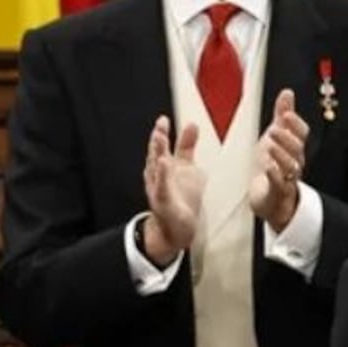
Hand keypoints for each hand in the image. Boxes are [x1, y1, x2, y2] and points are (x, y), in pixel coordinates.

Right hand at [143, 116, 205, 259]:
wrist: (176, 226)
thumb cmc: (180, 196)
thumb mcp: (186, 166)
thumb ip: (187, 145)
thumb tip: (192, 124)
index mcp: (164, 166)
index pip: (161, 146)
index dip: (161, 133)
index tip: (163, 120)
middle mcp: (158, 176)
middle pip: (155, 155)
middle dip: (157, 142)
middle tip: (160, 128)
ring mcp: (160, 189)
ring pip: (157, 170)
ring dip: (157, 155)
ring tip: (160, 141)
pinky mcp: (164, 202)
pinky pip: (162, 188)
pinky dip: (162, 177)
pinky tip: (165, 165)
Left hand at [249, 88, 308, 231]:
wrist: (269, 198)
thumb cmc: (274, 166)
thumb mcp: (276, 137)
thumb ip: (282, 115)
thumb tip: (287, 92)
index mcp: (294, 148)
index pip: (302, 134)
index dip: (295, 124)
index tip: (286, 114)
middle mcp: (295, 162)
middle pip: (297, 149)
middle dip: (287, 138)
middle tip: (274, 129)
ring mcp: (288, 178)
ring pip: (291, 166)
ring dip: (281, 154)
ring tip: (269, 145)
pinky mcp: (278, 192)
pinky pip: (280, 183)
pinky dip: (275, 174)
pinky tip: (268, 166)